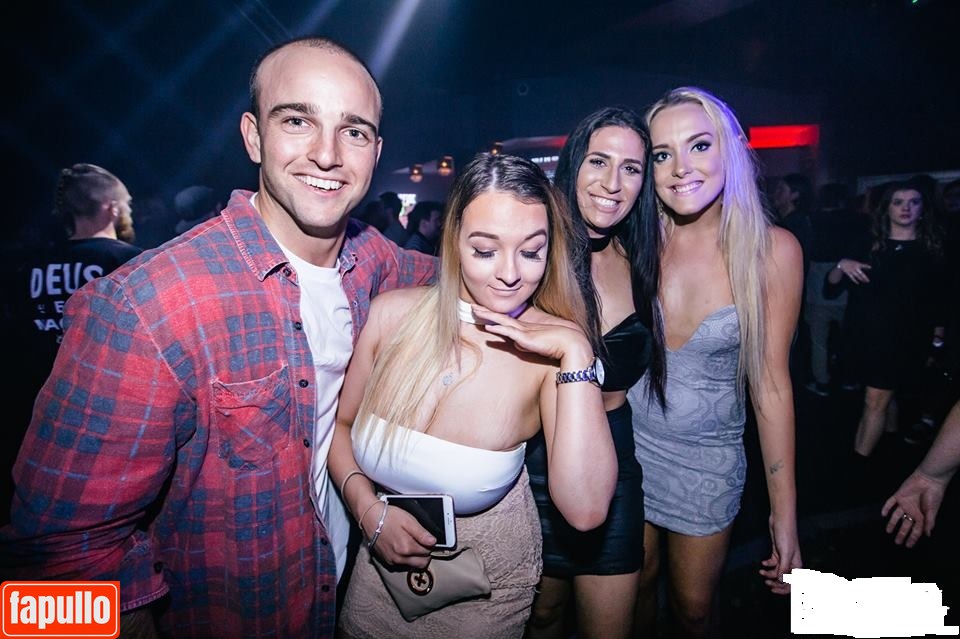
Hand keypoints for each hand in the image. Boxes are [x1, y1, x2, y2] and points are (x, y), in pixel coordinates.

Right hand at [362, 503, 435, 568]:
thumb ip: (422, 533)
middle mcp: (399, 558)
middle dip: (425, 554)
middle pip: (422, 563)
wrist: (370, 518)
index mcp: (406, 548)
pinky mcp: (387, 561)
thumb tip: (433, 542)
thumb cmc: (388, 517)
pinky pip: (402, 564)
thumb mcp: (408, 521)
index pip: (428, 552)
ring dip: (416, 557)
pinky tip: (403, 547)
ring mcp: (392, 561)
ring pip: (413, 565)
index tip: (427, 538)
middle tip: (421, 542)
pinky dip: (406, 559)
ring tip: (412, 543)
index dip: (430, 544)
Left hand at [470, 306, 590, 362]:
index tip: (481, 311)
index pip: (505, 319)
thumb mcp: (537, 344)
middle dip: (486, 311)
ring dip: (488, 315)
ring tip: (475, 310)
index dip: (493, 315)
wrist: (571, 343)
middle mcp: (523, 326)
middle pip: (500, 317)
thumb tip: (517, 345)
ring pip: (501, 321)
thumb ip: (526, 344)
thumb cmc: (558, 343)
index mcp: (525, 327)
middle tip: (473, 306)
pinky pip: (509, 332)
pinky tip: (488, 327)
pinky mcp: (526, 338)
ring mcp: (523, 331)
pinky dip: (498, 329)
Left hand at [759, 514, 801, 594]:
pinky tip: (763, 563)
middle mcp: (791, 563)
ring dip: (769, 574)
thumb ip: (784, 569)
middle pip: (784, 579)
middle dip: (775, 583)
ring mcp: (784, 558)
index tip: (774, 590)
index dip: (784, 589)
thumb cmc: (786, 536)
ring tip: (761, 572)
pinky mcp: (777, 553)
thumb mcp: (785, 554)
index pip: (794, 583)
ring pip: (777, 572)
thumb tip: (781, 581)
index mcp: (797, 565)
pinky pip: (773, 563)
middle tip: (766, 583)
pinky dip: (768, 565)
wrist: (780, 521)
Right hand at [837, 258, 870, 283]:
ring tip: (865, 281)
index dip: (866, 266)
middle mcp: (855, 268)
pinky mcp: (848, 273)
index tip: (870, 267)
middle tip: (868, 281)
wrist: (842, 263)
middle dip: (865, 277)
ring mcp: (851, 271)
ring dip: (861, 279)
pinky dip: (855, 281)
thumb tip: (868, 267)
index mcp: (857, 264)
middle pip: (861, 273)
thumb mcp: (856, 262)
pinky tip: (858, 283)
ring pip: (857, 276)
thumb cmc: (850, 262)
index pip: (863, 265)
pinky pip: (852, 278)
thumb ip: (861, 265)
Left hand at [881, 471, 946, 547]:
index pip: (915, 530)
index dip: (912, 538)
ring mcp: (904, 504)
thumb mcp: (932, 510)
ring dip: (892, 523)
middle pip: (905, 525)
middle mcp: (911, 511)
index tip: (908, 546)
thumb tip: (927, 535)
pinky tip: (883, 515)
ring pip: (896, 515)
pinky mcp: (899, 496)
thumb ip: (929, 522)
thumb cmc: (933, 495)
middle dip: (901, 534)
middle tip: (897, 542)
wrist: (928, 479)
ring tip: (888, 531)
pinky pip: (890, 502)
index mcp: (921, 516)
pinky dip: (886, 508)